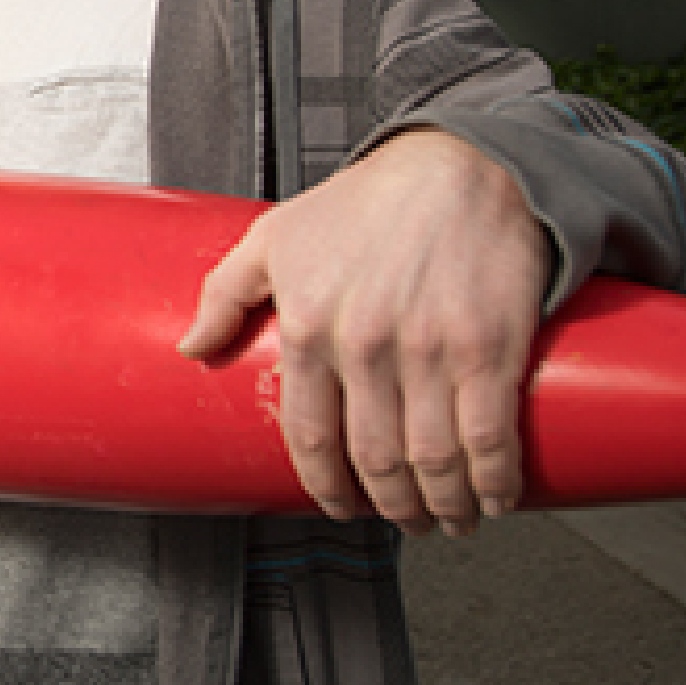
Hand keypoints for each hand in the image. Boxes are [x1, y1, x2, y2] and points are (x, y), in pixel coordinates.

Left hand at [178, 130, 549, 536]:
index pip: (308, 436)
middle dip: (389, 506)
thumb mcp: (275, 235)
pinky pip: (490, 438)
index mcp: (308, 326)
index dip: (325, 486)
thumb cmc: (365, 204)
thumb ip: (224, 293)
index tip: (339, 505)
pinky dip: (493, 483)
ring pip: (432, 463)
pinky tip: (494, 498)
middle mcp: (365, 346)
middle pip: (374, 460)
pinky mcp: (489, 347)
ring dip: (440, 507)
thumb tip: (191, 350)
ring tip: (447, 518)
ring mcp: (430, 351)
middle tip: (401, 518)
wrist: (459, 166)